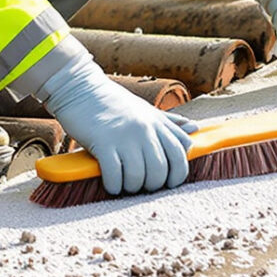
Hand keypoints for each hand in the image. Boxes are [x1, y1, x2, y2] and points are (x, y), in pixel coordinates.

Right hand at [35, 55, 196, 194]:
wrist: (82, 89)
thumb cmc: (114, 103)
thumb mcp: (146, 110)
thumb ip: (170, 123)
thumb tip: (195, 128)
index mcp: (158, 123)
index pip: (181, 155)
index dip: (176, 175)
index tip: (165, 181)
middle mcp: (145, 130)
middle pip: (160, 170)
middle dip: (151, 185)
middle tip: (140, 186)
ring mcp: (125, 136)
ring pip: (139, 177)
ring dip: (131, 187)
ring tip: (124, 184)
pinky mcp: (104, 143)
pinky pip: (115, 175)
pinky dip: (114, 186)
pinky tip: (110, 183)